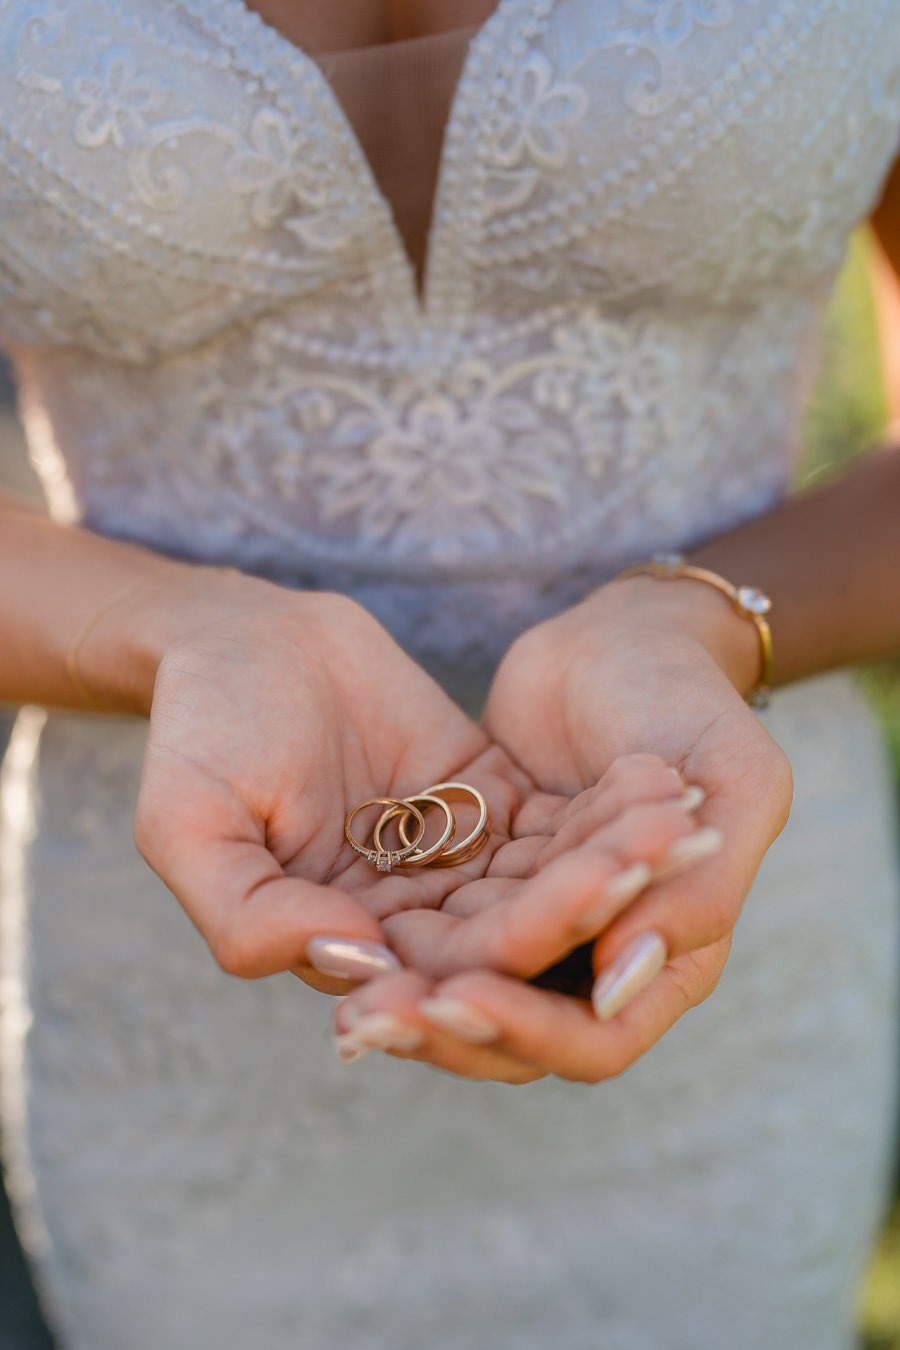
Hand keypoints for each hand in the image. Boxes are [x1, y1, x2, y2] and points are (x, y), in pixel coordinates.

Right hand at [131, 572, 711, 1005]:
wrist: (241, 635)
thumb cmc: (202, 726)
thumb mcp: (186, 823)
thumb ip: (248, 915)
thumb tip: (357, 966)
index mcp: (340, 947)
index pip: (434, 977)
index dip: (501, 957)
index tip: (564, 916)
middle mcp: (410, 922)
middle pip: (512, 936)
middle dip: (582, 902)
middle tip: (648, 863)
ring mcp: (456, 863)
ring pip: (548, 878)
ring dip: (611, 854)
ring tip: (670, 817)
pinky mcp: (490, 804)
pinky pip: (557, 815)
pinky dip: (605, 803)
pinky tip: (656, 779)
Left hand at [331, 576, 789, 1081]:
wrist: (626, 633)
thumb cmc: (690, 701)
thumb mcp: (735, 781)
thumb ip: (702, 884)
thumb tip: (622, 980)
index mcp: (675, 951)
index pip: (597, 1036)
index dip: (528, 1029)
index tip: (456, 999)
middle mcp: (601, 954)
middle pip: (516, 1031)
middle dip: (445, 1026)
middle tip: (369, 1017)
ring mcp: (536, 917)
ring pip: (467, 982)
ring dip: (409, 995)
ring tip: (343, 1003)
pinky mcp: (484, 877)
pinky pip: (435, 920)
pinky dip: (391, 936)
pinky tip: (329, 934)